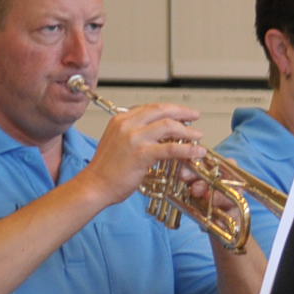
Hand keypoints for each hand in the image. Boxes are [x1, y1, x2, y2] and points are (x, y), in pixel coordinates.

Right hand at [80, 101, 204, 205]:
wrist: (95, 185)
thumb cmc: (106, 169)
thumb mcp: (119, 142)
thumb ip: (136, 134)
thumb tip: (160, 134)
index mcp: (121, 120)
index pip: (151, 107)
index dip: (171, 108)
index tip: (183, 112)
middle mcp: (127, 125)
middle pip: (162, 111)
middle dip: (183, 112)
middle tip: (195, 116)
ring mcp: (134, 138)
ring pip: (169, 126)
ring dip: (188, 131)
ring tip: (198, 136)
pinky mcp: (141, 154)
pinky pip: (171, 148)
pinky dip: (188, 149)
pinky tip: (197, 151)